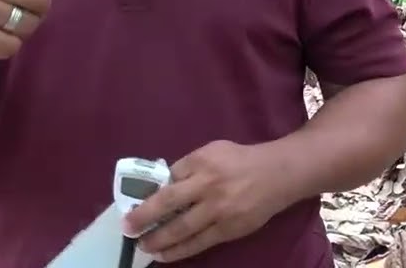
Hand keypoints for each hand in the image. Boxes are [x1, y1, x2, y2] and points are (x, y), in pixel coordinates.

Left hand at [122, 140, 287, 262]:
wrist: (278, 174)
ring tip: (142, 246)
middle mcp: (208, 185)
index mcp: (202, 161)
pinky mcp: (229, 229)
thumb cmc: (241, 160)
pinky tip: (164, 255)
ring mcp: (219, 210)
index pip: (168, 177)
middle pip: (168, 203)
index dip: (148, 191)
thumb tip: (164, 183)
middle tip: (127, 228)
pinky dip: (179, 251)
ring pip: (182, 229)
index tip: (132, 202)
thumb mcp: (213, 150)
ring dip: (158, 240)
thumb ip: (190, 166)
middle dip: (144, 217)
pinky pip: (199, 243)